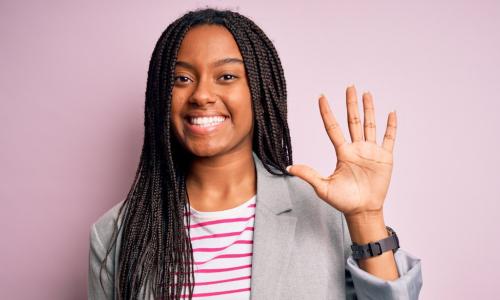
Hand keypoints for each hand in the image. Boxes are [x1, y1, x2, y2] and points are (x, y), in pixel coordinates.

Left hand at [286, 85, 396, 217]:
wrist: (362, 211)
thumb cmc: (343, 201)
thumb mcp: (323, 187)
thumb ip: (309, 175)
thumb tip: (289, 167)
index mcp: (342, 153)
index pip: (333, 128)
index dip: (327, 112)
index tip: (321, 97)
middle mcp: (356, 148)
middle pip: (353, 121)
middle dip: (351, 104)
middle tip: (350, 86)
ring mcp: (371, 151)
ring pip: (370, 125)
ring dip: (369, 109)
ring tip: (367, 93)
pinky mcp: (384, 158)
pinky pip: (388, 138)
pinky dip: (391, 126)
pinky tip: (391, 113)